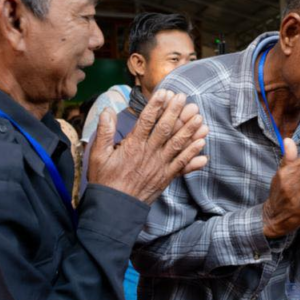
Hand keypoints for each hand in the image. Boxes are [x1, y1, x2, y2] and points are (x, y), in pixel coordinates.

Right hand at [88, 91, 207, 204]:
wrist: (116, 207)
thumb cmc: (105, 180)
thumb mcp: (98, 155)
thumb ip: (104, 132)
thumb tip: (107, 111)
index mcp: (133, 145)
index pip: (147, 121)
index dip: (156, 105)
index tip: (165, 92)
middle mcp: (149, 153)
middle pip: (165, 129)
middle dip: (176, 112)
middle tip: (184, 97)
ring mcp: (160, 165)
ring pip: (178, 144)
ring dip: (189, 130)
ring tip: (199, 117)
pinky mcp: (166, 177)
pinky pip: (182, 164)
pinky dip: (193, 153)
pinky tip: (202, 143)